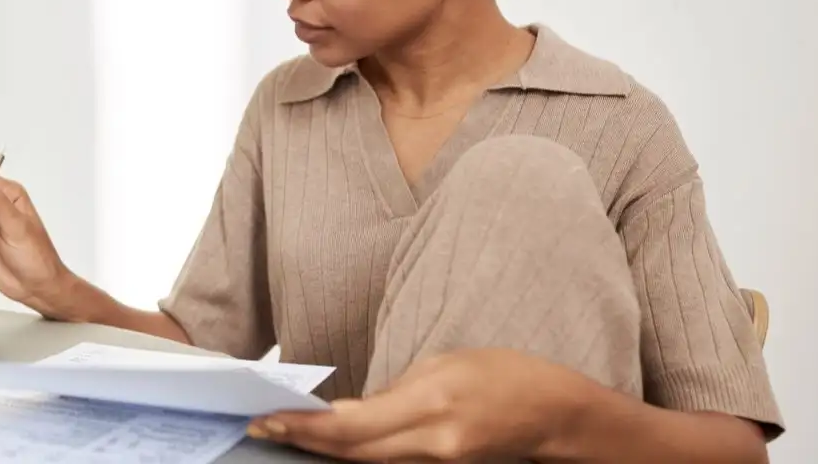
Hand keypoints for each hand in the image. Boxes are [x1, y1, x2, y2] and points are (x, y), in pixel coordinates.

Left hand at [248, 349, 583, 462]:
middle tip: (262, 427)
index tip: (269, 417)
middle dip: (303, 441)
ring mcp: (438, 463)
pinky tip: (330, 445)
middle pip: (351, 453)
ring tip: (285, 432)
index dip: (305, 427)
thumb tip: (354, 411)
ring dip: (324, 450)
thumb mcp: (445, 363)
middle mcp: (431, 443)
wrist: (555, 414)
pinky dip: (356, 455)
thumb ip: (397, 390)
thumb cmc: (506, 375)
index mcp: (430, 403)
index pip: (351, 426)